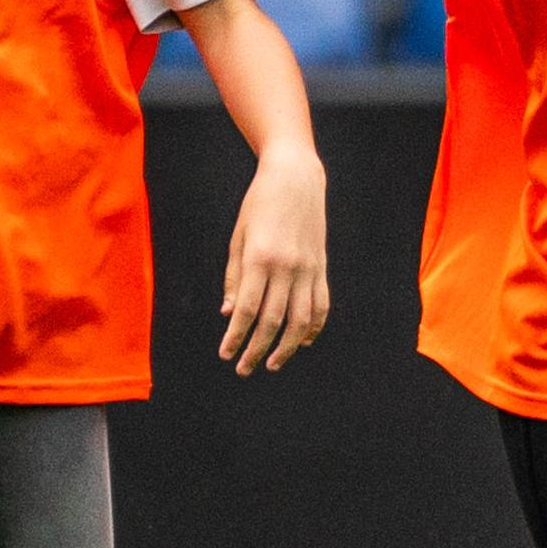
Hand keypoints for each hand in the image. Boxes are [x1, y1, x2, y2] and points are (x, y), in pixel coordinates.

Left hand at [219, 144, 328, 373]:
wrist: (295, 178)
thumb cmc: (259, 205)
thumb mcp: (238, 237)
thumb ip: (234, 277)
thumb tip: (229, 313)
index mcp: (259, 258)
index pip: (246, 309)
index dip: (235, 336)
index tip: (225, 354)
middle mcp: (286, 267)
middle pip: (271, 321)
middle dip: (256, 350)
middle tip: (244, 368)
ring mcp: (307, 269)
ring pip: (300, 320)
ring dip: (286, 347)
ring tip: (272, 363)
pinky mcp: (321, 268)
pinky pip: (321, 306)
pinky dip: (313, 328)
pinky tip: (301, 342)